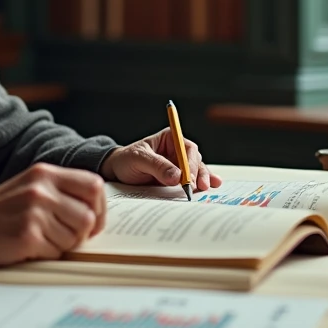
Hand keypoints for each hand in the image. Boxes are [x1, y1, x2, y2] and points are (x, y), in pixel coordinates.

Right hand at [0, 162, 105, 269]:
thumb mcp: (28, 188)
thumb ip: (59, 191)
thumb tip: (95, 210)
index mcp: (44, 173)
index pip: (94, 185)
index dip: (99, 208)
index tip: (92, 222)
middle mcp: (41, 189)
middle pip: (89, 215)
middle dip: (82, 232)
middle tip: (64, 237)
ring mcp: (35, 211)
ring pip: (76, 236)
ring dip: (63, 245)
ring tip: (40, 240)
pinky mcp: (28, 235)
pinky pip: (57, 252)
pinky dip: (47, 255)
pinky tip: (28, 248)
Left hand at [99, 129, 221, 190]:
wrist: (116, 173)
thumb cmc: (126, 160)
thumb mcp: (138, 159)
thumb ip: (157, 166)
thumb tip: (176, 176)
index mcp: (170, 138)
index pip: (186, 148)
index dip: (191, 162)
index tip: (189, 177)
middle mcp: (177, 151)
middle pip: (195, 160)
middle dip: (199, 173)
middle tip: (199, 186)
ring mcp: (178, 165)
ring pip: (196, 171)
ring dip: (202, 179)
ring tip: (206, 188)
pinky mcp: (176, 179)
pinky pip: (191, 181)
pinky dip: (200, 184)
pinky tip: (211, 186)